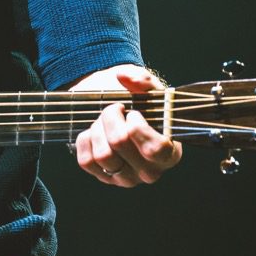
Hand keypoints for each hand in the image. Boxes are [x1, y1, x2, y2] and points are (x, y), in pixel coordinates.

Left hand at [70, 64, 181, 187]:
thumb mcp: (146, 86)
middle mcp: (151, 172)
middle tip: (114, 108)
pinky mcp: (104, 178)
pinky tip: (94, 132)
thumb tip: (125, 77)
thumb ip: (142, 79)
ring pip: (103, 155)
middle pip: (120, 143)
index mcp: (170, 153)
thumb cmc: (138, 100)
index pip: (156, 149)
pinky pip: (86, 161)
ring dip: (97, 129)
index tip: (133, 112)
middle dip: (111, 116)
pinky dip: (85, 141)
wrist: (117, 110)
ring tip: (104, 120)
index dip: (138, 126)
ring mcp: (127, 179)